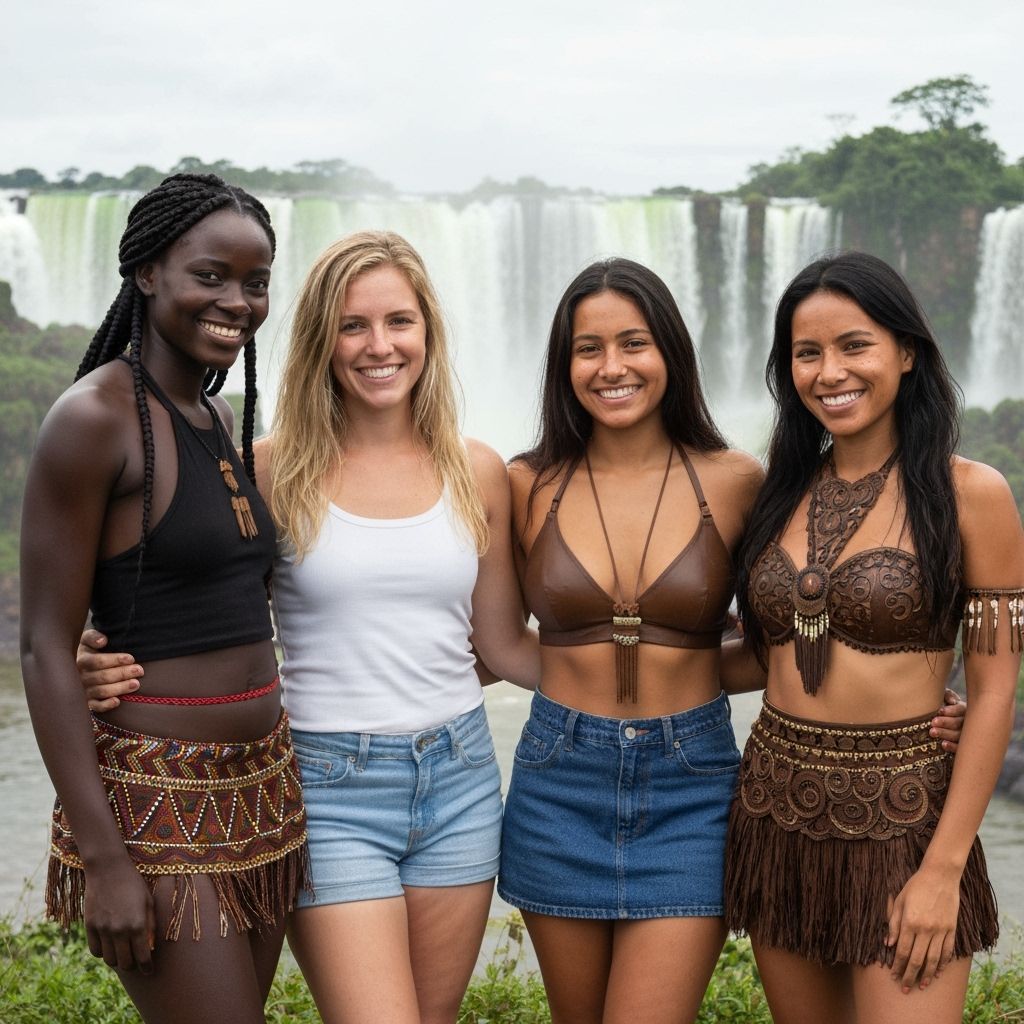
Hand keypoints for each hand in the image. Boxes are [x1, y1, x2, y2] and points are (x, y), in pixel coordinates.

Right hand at [78, 628, 142, 710]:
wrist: (80, 665)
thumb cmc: (90, 650)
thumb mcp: (87, 639)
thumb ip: (93, 636)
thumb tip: (103, 640)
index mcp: (82, 660)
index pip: (97, 661)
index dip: (115, 660)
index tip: (131, 658)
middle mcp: (81, 677)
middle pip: (102, 677)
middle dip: (123, 673)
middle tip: (139, 670)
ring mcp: (84, 690)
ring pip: (101, 691)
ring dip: (119, 688)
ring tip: (136, 684)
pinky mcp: (88, 702)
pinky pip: (95, 707)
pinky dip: (105, 705)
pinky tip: (117, 701)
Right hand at [84, 859, 155, 972]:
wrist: (108, 870)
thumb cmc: (133, 883)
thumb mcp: (148, 901)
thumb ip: (150, 925)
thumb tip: (150, 946)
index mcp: (137, 924)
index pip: (142, 956)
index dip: (147, 967)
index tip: (149, 971)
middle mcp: (119, 930)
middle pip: (125, 963)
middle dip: (132, 965)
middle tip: (135, 961)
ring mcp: (103, 930)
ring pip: (109, 959)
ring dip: (117, 959)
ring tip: (122, 952)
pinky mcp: (89, 927)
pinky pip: (95, 951)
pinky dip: (102, 952)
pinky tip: (109, 945)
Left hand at [885, 865, 959, 992]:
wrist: (940, 876)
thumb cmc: (915, 886)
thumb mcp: (899, 901)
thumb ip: (893, 923)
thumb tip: (888, 944)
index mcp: (909, 922)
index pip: (902, 951)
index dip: (897, 966)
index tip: (894, 975)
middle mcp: (925, 929)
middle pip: (916, 960)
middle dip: (909, 976)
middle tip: (905, 988)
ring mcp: (940, 931)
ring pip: (933, 960)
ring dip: (926, 975)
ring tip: (921, 985)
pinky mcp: (951, 930)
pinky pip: (947, 951)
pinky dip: (942, 964)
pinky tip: (937, 972)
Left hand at [929, 688, 965, 752]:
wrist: (945, 724)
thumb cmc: (942, 707)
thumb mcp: (944, 698)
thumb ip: (947, 695)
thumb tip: (952, 701)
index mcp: (964, 709)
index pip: (960, 709)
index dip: (951, 710)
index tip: (939, 711)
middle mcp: (967, 722)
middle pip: (958, 722)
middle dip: (945, 722)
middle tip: (933, 722)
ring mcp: (967, 735)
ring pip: (959, 735)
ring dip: (946, 734)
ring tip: (932, 732)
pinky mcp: (963, 746)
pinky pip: (960, 747)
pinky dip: (952, 746)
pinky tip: (943, 744)